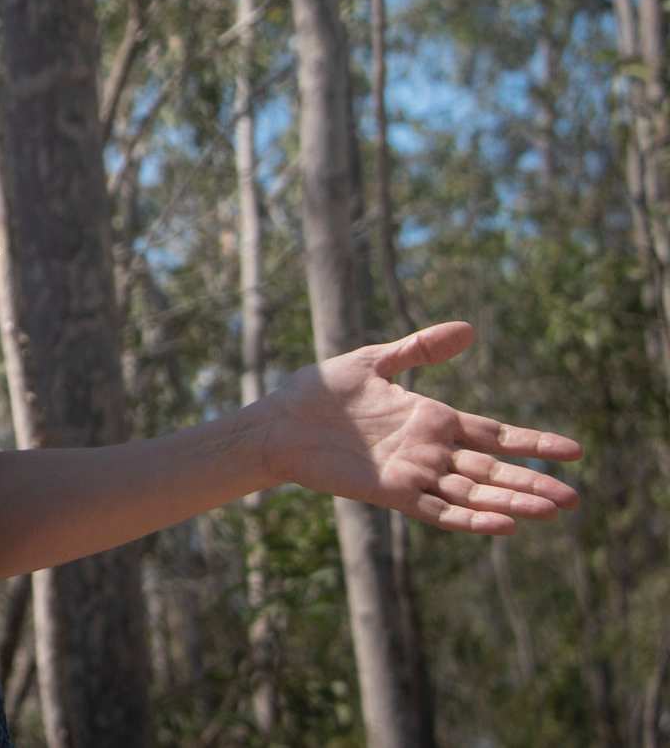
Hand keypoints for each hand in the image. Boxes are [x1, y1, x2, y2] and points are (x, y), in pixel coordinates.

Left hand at [256, 321, 581, 533]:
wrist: (278, 419)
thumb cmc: (321, 392)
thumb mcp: (376, 361)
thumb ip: (421, 348)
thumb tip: (470, 329)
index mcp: (431, 420)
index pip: (493, 435)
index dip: (532, 444)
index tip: (574, 451)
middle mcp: (429, 451)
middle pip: (491, 470)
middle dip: (532, 482)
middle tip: (575, 497)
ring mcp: (412, 473)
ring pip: (472, 493)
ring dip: (511, 502)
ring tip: (551, 511)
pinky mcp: (390, 491)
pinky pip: (437, 510)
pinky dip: (469, 519)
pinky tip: (502, 524)